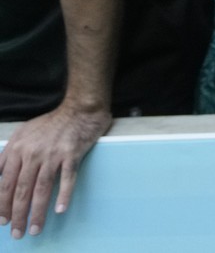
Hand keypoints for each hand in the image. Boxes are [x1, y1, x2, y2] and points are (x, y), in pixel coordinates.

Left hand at [0, 103, 111, 238]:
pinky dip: (63, 194)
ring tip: (35, 228)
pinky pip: (67, 178)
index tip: (2, 221)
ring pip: (41, 188)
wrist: (80, 109)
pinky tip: (60, 209)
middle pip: (21, 189)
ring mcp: (53, 153)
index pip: (5, 183)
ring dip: (37, 212)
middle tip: (17, 232)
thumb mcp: (23, 133)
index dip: (2, 204)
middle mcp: (32, 153)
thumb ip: (9, 154)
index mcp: (17, 148)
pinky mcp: (72, 153)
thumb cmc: (52, 123)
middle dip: (17, 214)